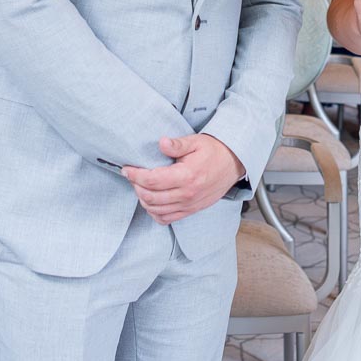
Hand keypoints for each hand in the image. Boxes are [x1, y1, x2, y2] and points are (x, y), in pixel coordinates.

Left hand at [123, 135, 245, 225]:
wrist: (233, 164)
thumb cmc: (214, 151)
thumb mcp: (196, 142)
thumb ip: (177, 144)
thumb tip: (161, 142)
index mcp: (187, 176)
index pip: (152, 180)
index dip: (135, 175)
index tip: (127, 169)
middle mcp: (187, 194)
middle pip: (150, 197)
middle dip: (136, 186)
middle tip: (132, 176)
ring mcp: (189, 205)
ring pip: (156, 210)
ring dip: (143, 200)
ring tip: (140, 186)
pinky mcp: (191, 210)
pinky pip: (167, 219)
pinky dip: (155, 212)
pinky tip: (151, 202)